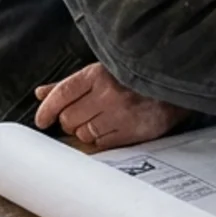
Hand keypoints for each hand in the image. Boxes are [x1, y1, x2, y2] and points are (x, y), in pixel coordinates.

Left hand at [34, 63, 187, 149]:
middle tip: (82, 116)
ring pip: (82, 133)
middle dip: (70, 120)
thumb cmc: (134, 80)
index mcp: (98, 74)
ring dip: (85, 131)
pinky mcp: (131, 132)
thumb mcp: (102, 73)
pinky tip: (111, 128)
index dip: (47, 110)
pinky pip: (100, 143)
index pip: (61, 94)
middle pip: (69, 118)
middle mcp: (107, 94)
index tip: (42, 120)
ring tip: (101, 120)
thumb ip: (70, 85)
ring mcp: (120, 114)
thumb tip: (41, 94)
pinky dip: (100, 139)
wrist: (174, 88)